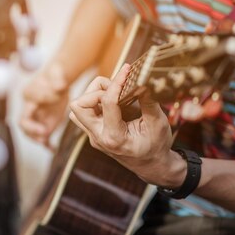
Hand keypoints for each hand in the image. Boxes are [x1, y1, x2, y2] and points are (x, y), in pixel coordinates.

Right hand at [19, 64, 68, 147]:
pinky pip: (43, 137)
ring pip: (30, 132)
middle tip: (44, 132)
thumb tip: (60, 86)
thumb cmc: (55, 76)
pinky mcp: (44, 124)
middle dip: (32, 130)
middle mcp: (29, 108)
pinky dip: (46, 144)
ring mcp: (36, 118)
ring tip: (46, 143)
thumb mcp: (57, 74)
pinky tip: (52, 148)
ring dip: (37, 138)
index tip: (52, 108)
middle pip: (23, 123)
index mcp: (28, 95)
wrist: (59, 81)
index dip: (35, 116)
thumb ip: (57, 80)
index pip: (27, 107)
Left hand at [69, 64, 185, 187]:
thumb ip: (149, 101)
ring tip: (114, 94)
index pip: (107, 102)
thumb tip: (142, 78)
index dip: (117, 81)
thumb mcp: (158, 123)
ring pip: (77, 108)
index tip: (128, 69)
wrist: (151, 165)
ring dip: (92, 95)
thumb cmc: (156, 145)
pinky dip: (94, 102)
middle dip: (96, 90)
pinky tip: (112, 102)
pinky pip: (83, 113)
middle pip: (79, 105)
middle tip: (117, 88)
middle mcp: (98, 137)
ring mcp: (93, 136)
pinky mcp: (92, 132)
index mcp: (114, 137)